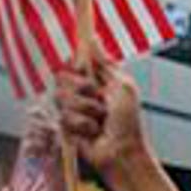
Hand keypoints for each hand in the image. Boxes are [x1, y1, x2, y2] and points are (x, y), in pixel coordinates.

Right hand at [53, 62, 150, 176]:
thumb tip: (93, 38)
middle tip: (99, 99)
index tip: (84, 70)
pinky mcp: (66, 127)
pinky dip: (82, 125)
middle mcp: (82, 93)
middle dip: (82, 89)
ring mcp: (73, 110)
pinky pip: (64, 117)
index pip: (73, 63)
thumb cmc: (128, 122)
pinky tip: (92, 132)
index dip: (76, 65)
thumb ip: (105, 62)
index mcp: (96, 80)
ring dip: (85, 109)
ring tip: (99, 121)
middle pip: (62, 78)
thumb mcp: (122, 86)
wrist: (122, 153)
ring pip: (62, 98)